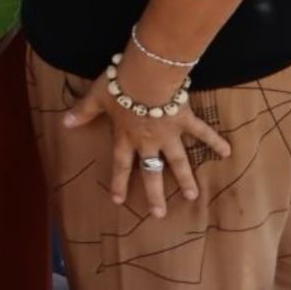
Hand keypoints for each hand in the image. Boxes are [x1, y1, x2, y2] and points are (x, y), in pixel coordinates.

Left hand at [63, 65, 229, 219]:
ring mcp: (169, 133)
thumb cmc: (118, 84)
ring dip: (185, 178)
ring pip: (178, 161)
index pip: (121, 164)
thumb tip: (63, 123)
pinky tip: (227, 152)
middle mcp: (148, 140)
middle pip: (151, 171)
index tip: (119, 202)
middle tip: (159, 215)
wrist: (146, 75)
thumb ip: (82, 112)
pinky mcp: (185, 120)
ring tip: (192, 197)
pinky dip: (215, 141)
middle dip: (154, 194)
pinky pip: (202, 132)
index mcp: (126, 136)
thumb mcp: (96, 97)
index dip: (119, 182)